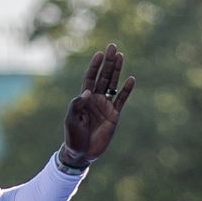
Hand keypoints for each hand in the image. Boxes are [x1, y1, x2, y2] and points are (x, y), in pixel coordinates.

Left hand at [62, 44, 135, 166]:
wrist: (82, 153)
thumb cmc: (73, 137)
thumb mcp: (71, 120)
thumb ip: (77, 105)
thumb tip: (88, 92)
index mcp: (84, 99)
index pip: (90, 78)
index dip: (95, 66)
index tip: (100, 53)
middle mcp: (96, 99)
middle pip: (103, 77)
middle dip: (108, 63)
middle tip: (112, 47)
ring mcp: (106, 106)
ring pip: (113, 84)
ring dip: (117, 71)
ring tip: (121, 56)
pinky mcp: (114, 115)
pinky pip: (121, 100)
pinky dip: (126, 90)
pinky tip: (131, 79)